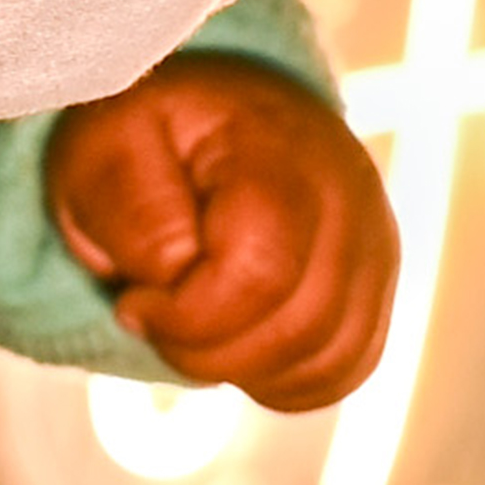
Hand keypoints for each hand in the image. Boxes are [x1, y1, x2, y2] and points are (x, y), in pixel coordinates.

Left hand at [44, 52, 396, 412]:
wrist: (211, 104)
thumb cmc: (150, 130)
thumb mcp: (107, 144)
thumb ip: (132, 208)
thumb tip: (178, 276)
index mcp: (278, 147)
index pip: (261, 272)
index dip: (187, 317)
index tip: (132, 301)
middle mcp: (349, 192)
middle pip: (300, 327)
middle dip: (206, 352)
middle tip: (155, 320)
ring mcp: (374, 239)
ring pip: (331, 358)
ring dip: (244, 369)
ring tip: (193, 328)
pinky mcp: (378, 281)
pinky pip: (348, 366)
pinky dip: (285, 380)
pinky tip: (236, 347)